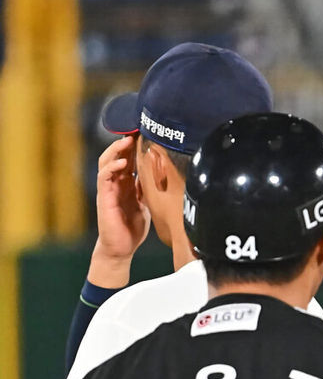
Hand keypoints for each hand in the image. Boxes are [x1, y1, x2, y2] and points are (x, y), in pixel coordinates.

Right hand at [89, 135, 150, 287]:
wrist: (121, 248)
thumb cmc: (133, 227)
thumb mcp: (146, 204)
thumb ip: (149, 189)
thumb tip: (163, 175)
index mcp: (127, 183)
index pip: (129, 159)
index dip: (136, 146)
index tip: (146, 133)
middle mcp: (116, 183)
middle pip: (117, 155)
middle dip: (126, 142)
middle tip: (136, 129)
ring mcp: (108, 189)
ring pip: (107, 162)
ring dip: (116, 150)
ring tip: (126, 140)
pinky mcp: (103, 198)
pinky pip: (104, 178)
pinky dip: (112, 168)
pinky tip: (122, 163)